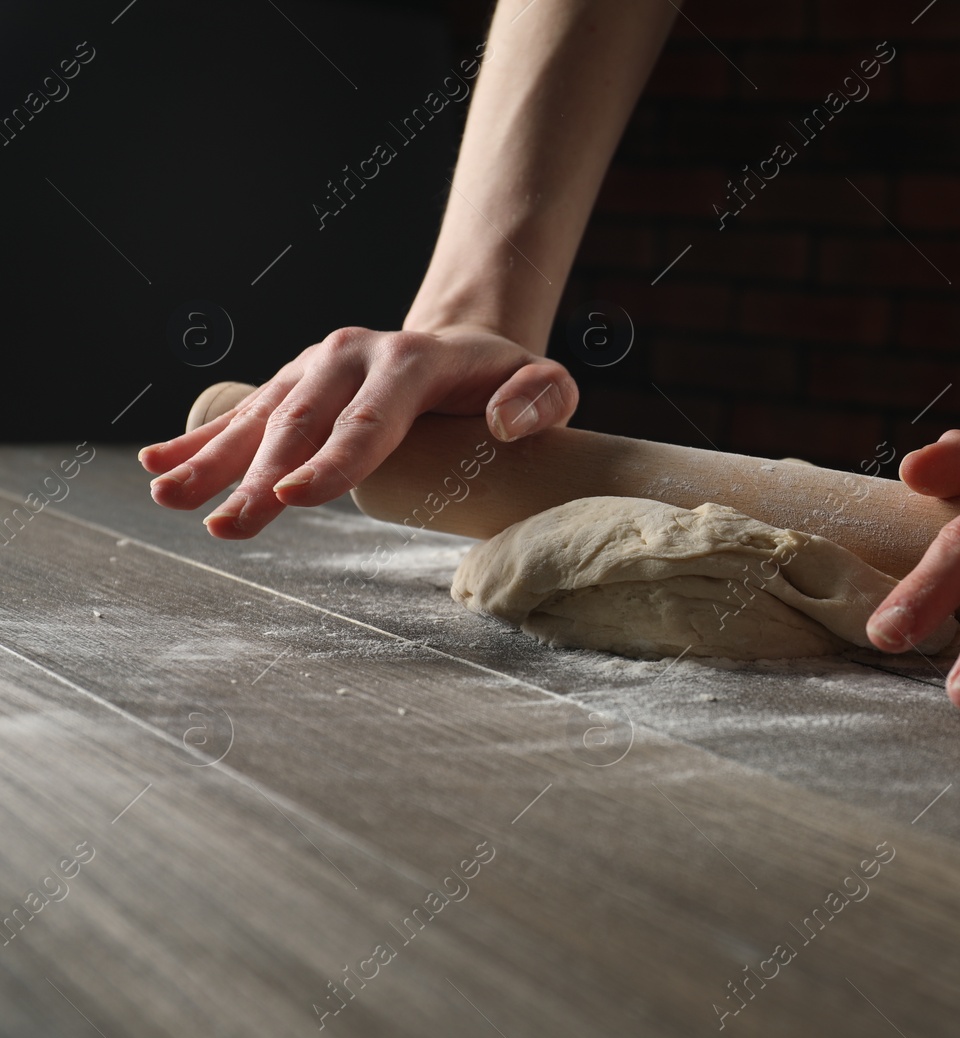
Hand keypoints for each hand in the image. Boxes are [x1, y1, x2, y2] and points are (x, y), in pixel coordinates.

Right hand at [140, 326, 577, 538]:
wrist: (462, 339)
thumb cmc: (506, 377)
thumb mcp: (547, 379)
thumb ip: (543, 397)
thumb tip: (506, 424)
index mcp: (410, 360)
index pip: (369, 420)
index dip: (333, 461)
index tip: (296, 498)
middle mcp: (352, 355)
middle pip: (302, 424)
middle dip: (261, 478)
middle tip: (229, 526)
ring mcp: (316, 367)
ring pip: (262, 418)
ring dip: (214, 460)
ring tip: (171, 497)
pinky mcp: (294, 381)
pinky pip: (243, 411)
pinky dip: (201, 436)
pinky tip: (160, 462)